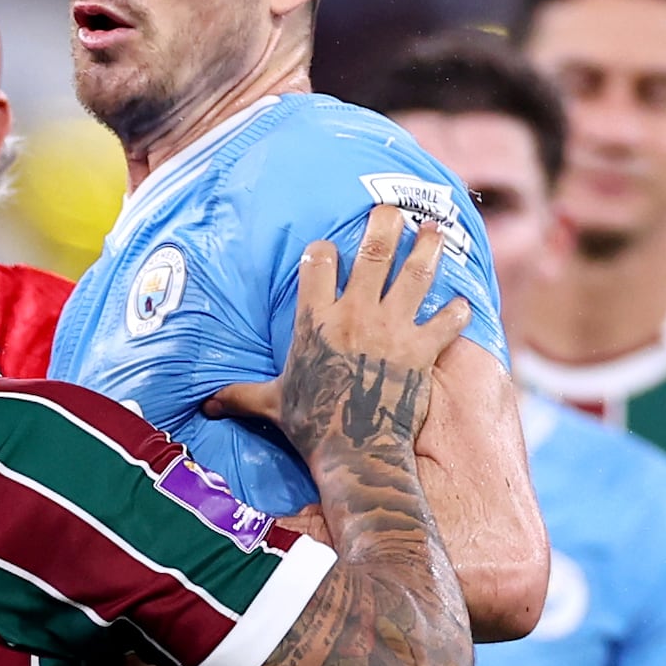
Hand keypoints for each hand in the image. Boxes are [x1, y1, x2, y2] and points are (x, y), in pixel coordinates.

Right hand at [263, 208, 473, 467]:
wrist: (356, 454)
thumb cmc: (311, 428)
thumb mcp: (270, 405)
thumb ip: (239, 396)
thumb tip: (204, 406)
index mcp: (316, 320)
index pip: (317, 261)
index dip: (323, 249)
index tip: (329, 249)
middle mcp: (356, 315)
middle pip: (375, 251)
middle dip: (387, 223)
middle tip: (394, 210)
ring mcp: (393, 330)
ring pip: (417, 273)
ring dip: (428, 247)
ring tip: (434, 230)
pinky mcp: (422, 350)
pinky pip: (447, 320)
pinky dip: (457, 310)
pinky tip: (461, 303)